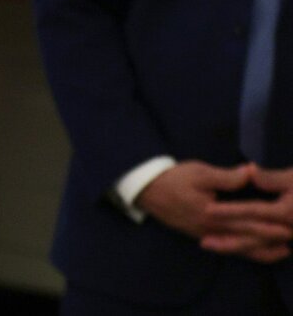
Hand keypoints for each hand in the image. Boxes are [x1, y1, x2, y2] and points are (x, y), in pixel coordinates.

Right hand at [134, 160, 292, 262]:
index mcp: (213, 214)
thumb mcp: (199, 172)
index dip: (270, 224)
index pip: (248, 220)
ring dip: (262, 250)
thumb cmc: (173, 179)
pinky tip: (253, 250)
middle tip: (292, 239)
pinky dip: (244, 251)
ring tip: (283, 252)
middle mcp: (212, 230)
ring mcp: (206, 235)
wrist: (146, 190)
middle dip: (272, 240)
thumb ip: (226, 177)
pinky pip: (227, 248)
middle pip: (247, 238)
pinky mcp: (201, 236)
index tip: (289, 225)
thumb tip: (251, 172)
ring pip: (239, 248)